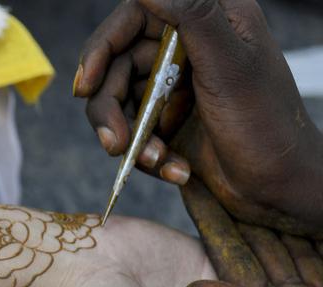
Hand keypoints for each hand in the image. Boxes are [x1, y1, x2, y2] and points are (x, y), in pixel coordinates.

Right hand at [75, 0, 322, 235]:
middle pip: (117, 67)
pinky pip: (135, 133)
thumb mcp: (229, 64)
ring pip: (120, 104)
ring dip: (129, 138)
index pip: (134, 19)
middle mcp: (188, 49)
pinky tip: (175, 168)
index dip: (102, 48)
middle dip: (110, 108)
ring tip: (153, 159)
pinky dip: (148, 155)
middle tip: (113, 142)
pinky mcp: (170, 122)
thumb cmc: (267, 124)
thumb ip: (191, 13)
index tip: (87, 83)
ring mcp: (177, 88)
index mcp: (208, 21)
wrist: (280, 189)